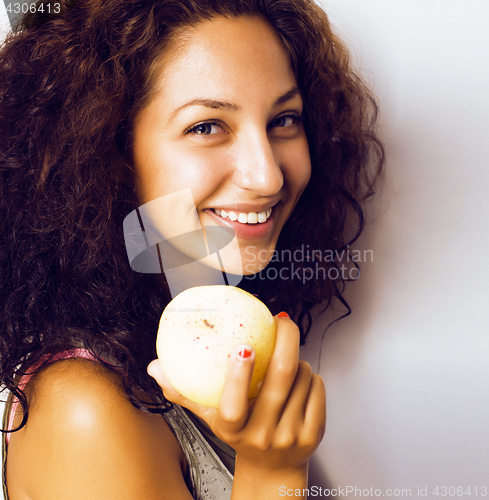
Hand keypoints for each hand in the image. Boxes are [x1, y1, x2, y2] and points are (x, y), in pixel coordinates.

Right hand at [148, 314, 325, 473]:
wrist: (273, 468)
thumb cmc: (240, 434)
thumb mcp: (210, 416)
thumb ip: (183, 392)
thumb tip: (155, 368)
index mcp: (232, 429)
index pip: (233, 403)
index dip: (239, 374)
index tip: (242, 347)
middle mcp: (261, 435)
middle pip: (281, 377)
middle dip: (286, 339)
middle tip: (281, 320)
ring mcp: (290, 435)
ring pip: (302, 376)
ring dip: (297, 358)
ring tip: (286, 359)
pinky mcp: (314, 433)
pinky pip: (317, 386)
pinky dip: (310, 374)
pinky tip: (300, 379)